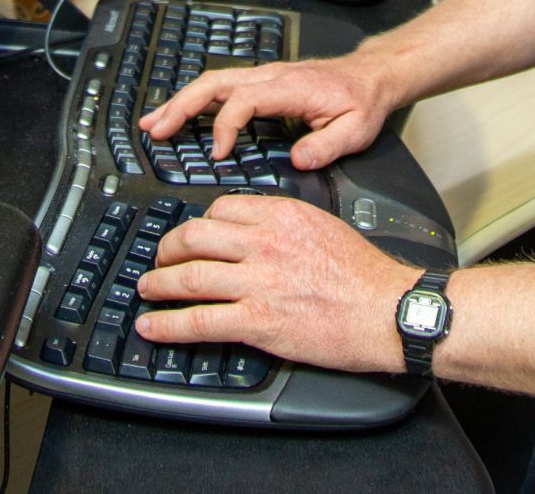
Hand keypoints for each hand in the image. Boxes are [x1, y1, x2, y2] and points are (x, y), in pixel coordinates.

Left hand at [135, 193, 421, 372]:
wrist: (387, 311)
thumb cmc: (365, 275)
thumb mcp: (323, 226)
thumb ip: (284, 225)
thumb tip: (256, 231)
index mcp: (281, 215)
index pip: (221, 208)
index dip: (198, 223)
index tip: (192, 235)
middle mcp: (264, 243)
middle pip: (194, 236)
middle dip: (168, 248)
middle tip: (160, 257)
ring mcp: (258, 282)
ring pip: (189, 276)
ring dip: (158, 283)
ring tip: (147, 289)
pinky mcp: (257, 321)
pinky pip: (199, 320)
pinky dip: (168, 324)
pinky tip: (152, 326)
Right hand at [137, 51, 398, 168]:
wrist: (370, 77)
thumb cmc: (361, 101)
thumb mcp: (356, 130)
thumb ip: (327, 147)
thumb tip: (298, 160)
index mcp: (289, 88)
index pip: (243, 100)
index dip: (226, 126)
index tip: (218, 154)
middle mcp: (270, 77)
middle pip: (214, 83)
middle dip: (181, 106)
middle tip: (156, 130)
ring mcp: (263, 77)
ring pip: (211, 82)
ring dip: (180, 101)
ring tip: (153, 123)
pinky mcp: (261, 83)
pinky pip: (220, 87)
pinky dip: (194, 101)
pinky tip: (179, 115)